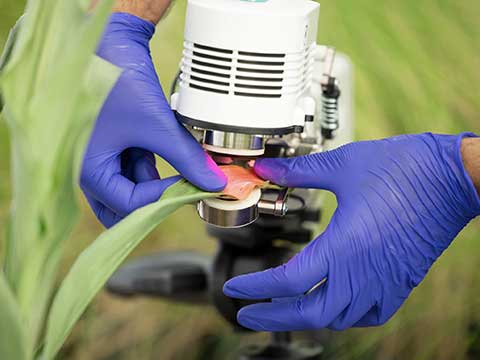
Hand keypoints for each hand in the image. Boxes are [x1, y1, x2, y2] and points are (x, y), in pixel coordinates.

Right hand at [80, 13, 225, 227]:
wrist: (112, 43)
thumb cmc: (119, 81)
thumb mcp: (157, 126)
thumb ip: (186, 158)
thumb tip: (215, 182)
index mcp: (89, 169)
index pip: (129, 204)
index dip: (165, 198)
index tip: (193, 188)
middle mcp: (90, 169)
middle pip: (122, 206)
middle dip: (155, 202)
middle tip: (184, 193)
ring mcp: (101, 158)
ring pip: (132, 188)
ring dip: (158, 183)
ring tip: (186, 170)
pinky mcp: (114, 147)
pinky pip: (134, 169)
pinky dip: (154, 169)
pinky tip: (172, 158)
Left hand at [224, 133, 479, 330]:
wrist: (455, 177)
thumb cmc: (404, 168)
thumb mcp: (344, 164)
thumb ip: (298, 171)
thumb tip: (263, 169)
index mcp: (345, 246)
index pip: (288, 281)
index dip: (256, 289)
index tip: (234, 290)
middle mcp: (363, 272)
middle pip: (310, 313)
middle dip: (273, 317)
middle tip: (246, 315)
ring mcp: (384, 281)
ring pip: (337, 318)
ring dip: (304, 318)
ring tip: (282, 310)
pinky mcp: (401, 282)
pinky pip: (367, 314)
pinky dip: (342, 316)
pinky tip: (331, 305)